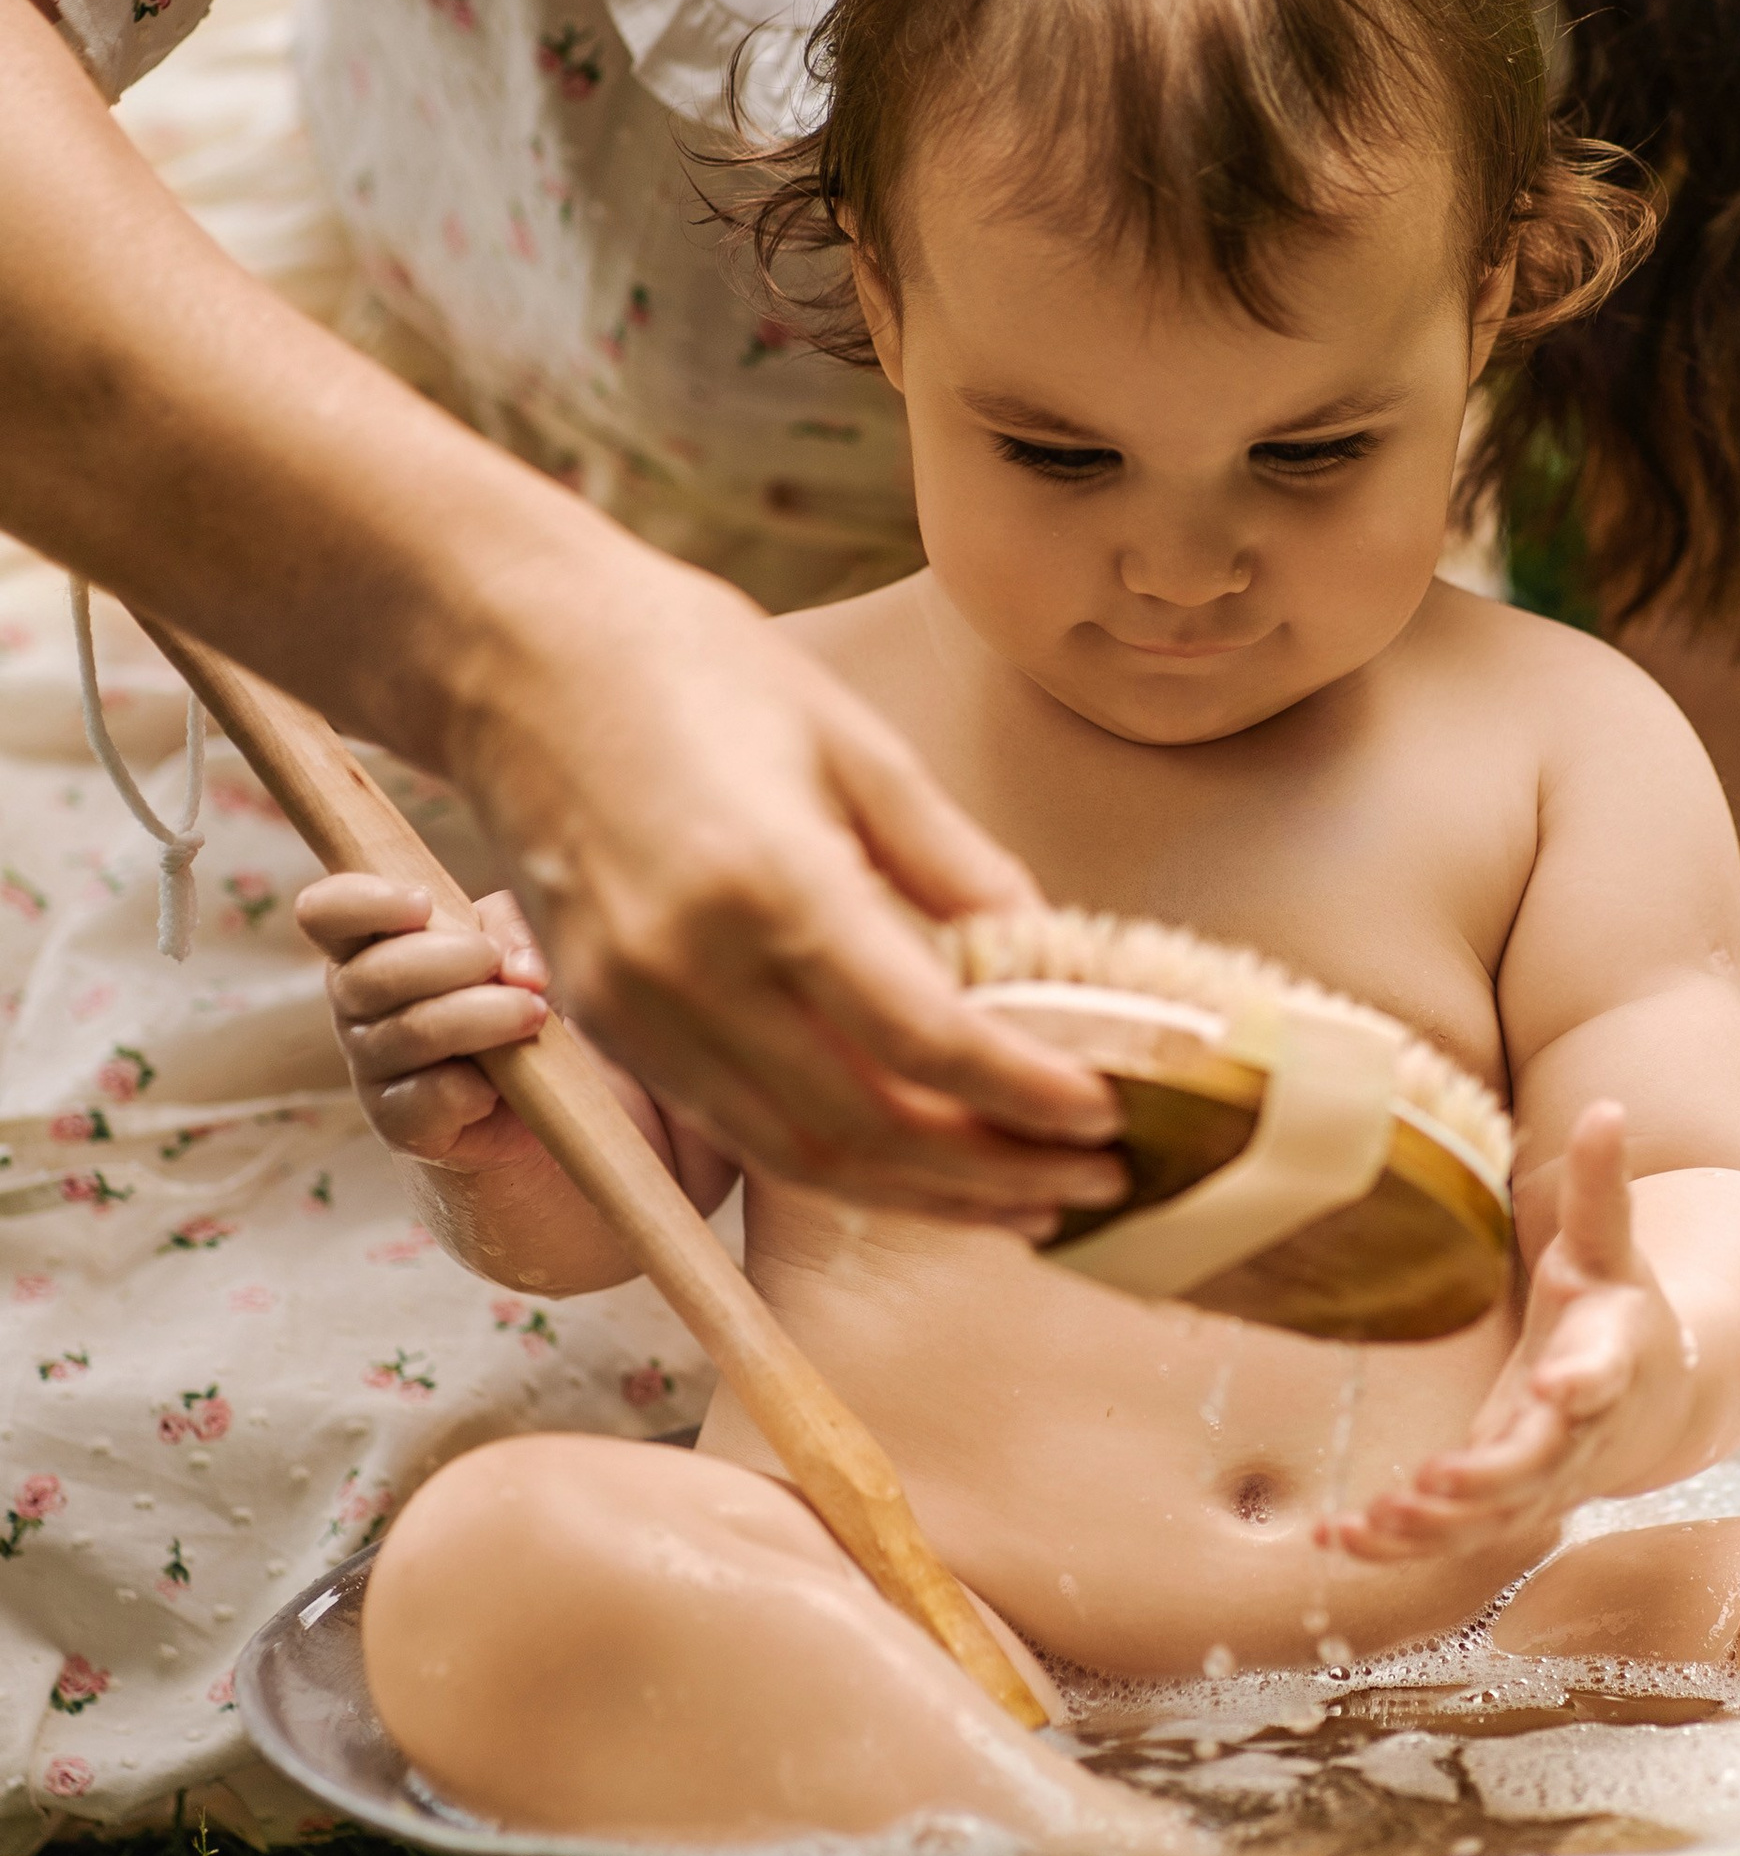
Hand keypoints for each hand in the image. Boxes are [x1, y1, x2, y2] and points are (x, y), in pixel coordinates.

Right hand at [297, 875, 565, 1174]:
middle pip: (372, 974)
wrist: (533, 1095)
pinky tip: (503, 1083)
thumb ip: (513, 932)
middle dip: (451, 961)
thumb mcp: (516, 950)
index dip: (362, 901)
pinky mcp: (397, 1123)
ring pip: (411, 1032)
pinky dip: (477, 1086)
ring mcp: (370, 1067)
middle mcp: (354, 1005)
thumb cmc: (511, 1002)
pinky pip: (429, 1097)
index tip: (423, 903)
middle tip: (501, 965)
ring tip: (533, 1014)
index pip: (325, 913)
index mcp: (367, 947)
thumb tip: (518, 969)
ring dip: (483, 1017)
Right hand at [440, 559, 1129, 1224]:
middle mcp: (691, 966)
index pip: (923, 1038)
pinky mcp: (607, 1023)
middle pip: (866, 1128)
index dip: (1024, 1095)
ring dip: (924, 1198)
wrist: (519, 654)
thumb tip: (1052, 962)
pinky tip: (919, 1165)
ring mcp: (636, 1007)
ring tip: (1026, 1201)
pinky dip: (841, 1163)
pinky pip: (740, 1127)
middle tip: (1092, 1182)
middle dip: (993, 1174)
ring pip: (800, 1155)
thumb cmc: (695, 667)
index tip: (1105, 1117)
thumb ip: (955, 865)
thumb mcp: (856, 740)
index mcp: (769, 881)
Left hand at [1315, 1104, 1697, 1576]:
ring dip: (1434, 1527)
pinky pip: (1451, 1538)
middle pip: (1540, 1467)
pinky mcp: (1501, 1506)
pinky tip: (1334, 1539)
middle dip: (1489, 1479)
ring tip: (1372, 1519)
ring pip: (1492, 1520)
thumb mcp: (1611, 1248)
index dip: (1581, 1384)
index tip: (1553, 1385)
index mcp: (1610, 1360)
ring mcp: (1543, 1482)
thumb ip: (1602, 1189)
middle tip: (1435, 1481)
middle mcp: (1579, 1434)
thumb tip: (1609, 1107)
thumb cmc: (1618, 1309)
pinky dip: (1396, 1545)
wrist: (1653, 1400)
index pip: (1601, 1374)